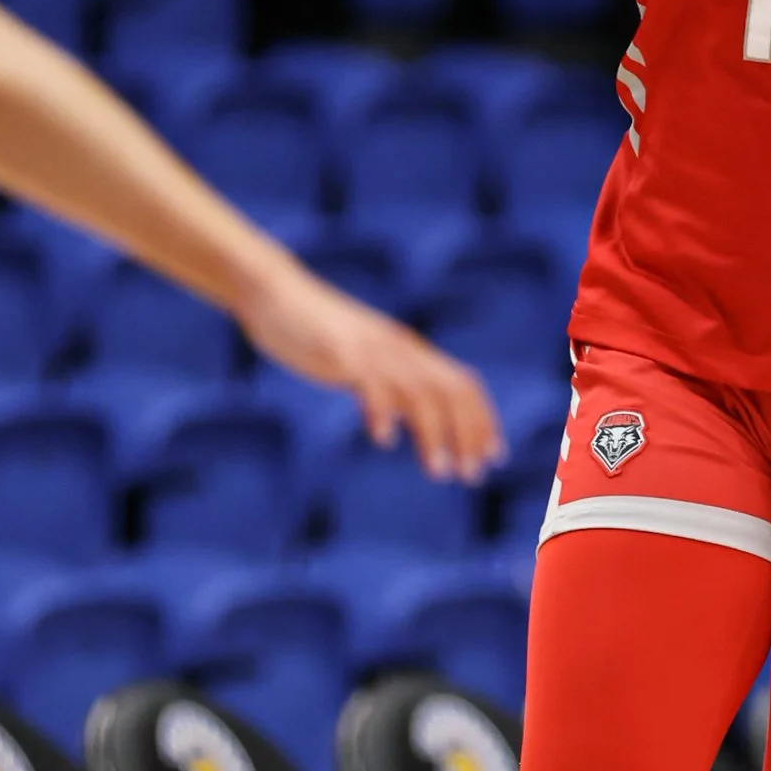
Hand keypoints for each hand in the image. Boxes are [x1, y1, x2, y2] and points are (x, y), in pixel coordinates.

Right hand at [236, 261, 504, 480]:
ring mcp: (371, 350)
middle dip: (468, 434)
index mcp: (408, 351)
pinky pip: (370, 383)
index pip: (462, 383)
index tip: (494, 456)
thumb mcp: (364, 357)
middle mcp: (399, 349)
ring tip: (439, 472)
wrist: (276, 294)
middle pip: (450, 391)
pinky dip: (382, 411)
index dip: (482, 420)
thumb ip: (388, 380)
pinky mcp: (341, 353)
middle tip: (473, 475)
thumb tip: (406, 414)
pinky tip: (383, 439)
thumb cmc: (317, 331)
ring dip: (434, 434)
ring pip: (418, 392)